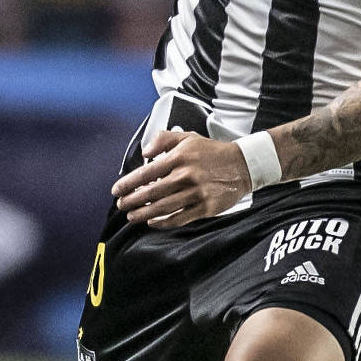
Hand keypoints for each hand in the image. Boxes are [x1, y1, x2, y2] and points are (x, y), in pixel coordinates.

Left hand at [112, 129, 251, 228]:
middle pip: (151, 192)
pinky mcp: (206, 207)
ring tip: (131, 216)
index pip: (146, 173)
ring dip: (143, 213)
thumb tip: (144, 153)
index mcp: (179, 158)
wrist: (243, 165)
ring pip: (163, 207)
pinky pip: (180, 218)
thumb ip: (162, 140)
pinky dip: (164, 222)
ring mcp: (197, 193)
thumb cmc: (211, 152)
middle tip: (121, 205)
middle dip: (132, 201)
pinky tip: (152, 222)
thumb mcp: (187, 137)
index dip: (128, 183)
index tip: (117, 190)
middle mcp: (186, 176)